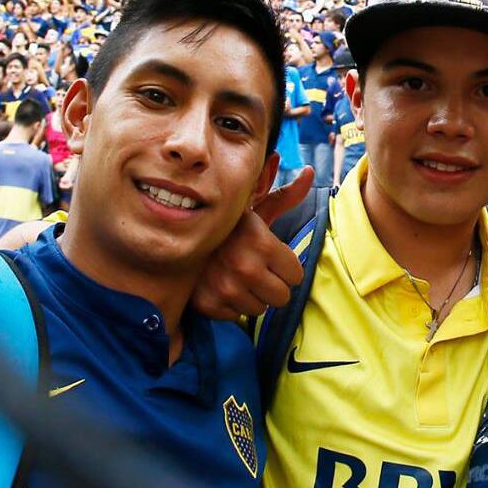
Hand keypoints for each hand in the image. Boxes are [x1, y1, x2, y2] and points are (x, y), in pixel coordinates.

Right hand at [192, 168, 313, 319]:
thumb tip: (309, 171)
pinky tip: (221, 286)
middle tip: (256, 270)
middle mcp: (246, 268)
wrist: (177, 236)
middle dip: (272, 284)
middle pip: (281, 297)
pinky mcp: (209, 305)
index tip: (270, 258)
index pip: (295, 275)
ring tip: (237, 277)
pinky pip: (236, 316)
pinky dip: (230, 305)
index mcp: (261, 243)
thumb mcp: (255, 210)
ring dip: (252, 296)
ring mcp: (225, 289)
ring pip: (260, 309)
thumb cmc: (226, 226)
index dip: (285, 266)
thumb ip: (286, 196)